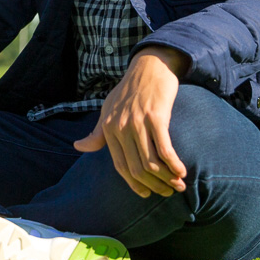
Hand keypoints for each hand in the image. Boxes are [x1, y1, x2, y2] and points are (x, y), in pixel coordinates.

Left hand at [74, 46, 188, 197]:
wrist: (149, 66)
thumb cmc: (129, 90)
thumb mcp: (108, 109)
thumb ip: (97, 132)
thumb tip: (77, 147)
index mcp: (109, 129)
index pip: (120, 167)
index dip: (134, 184)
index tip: (147, 194)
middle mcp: (121, 127)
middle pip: (137, 168)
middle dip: (154, 186)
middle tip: (168, 193)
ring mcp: (138, 122)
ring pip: (151, 162)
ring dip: (167, 179)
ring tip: (178, 186)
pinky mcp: (156, 116)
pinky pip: (165, 148)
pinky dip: (174, 164)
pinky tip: (182, 172)